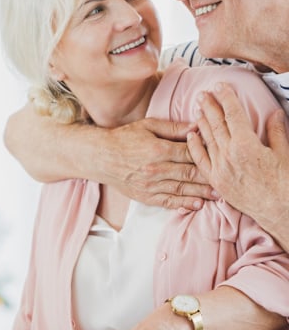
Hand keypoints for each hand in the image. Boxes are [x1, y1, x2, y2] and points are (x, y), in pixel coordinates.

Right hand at [5, 104, 212, 209]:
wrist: (99, 157)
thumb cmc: (123, 138)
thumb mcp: (147, 125)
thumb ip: (173, 127)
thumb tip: (196, 126)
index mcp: (158, 149)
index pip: (191, 153)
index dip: (208, 154)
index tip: (223, 154)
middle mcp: (156, 169)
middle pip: (190, 173)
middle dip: (211, 177)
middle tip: (230, 179)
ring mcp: (150, 185)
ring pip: (182, 189)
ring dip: (202, 193)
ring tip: (219, 195)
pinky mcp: (144, 195)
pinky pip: (167, 201)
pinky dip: (183, 204)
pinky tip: (196, 205)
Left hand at [187, 83, 288, 250]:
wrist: (277, 210)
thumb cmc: (283, 181)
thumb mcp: (284, 153)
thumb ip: (276, 131)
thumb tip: (275, 113)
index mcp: (246, 144)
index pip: (233, 115)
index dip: (226, 98)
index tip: (220, 86)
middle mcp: (229, 155)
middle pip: (216, 124)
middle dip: (209, 106)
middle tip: (203, 93)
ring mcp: (219, 168)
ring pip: (207, 139)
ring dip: (202, 122)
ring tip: (197, 108)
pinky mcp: (215, 180)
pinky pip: (200, 160)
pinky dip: (195, 146)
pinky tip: (191, 135)